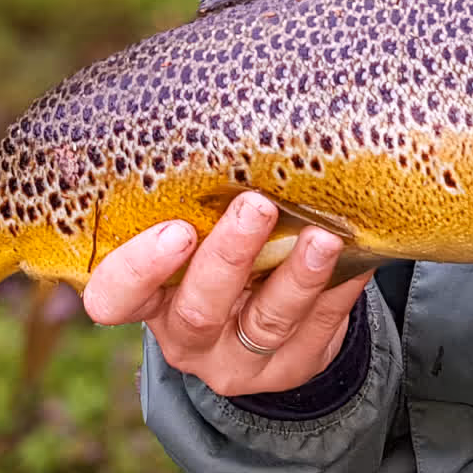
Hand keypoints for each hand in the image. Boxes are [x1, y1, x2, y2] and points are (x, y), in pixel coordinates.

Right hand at [82, 192, 371, 394]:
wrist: (267, 313)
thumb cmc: (217, 251)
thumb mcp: (194, 229)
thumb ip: (194, 196)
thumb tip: (211, 106)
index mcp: (150, 300)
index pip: (117, 297)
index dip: (138, 270)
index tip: (174, 230)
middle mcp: (189, 337)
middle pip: (201, 308)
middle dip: (230, 256)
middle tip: (256, 206)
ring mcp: (242, 360)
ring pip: (268, 322)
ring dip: (298, 276)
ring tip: (323, 237)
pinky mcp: (296, 365)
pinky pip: (321, 327)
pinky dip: (338, 287)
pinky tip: (355, 252)